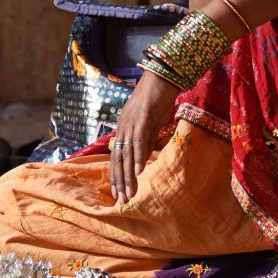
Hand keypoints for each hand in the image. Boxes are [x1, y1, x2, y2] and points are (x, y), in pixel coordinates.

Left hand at [108, 72, 180, 201]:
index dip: (116, 175)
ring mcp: (131, 123)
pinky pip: (139, 142)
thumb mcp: (150, 124)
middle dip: (119, 181)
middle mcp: (123, 127)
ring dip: (127, 176)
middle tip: (121, 200)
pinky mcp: (143, 118)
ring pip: (127, 154)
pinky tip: (138, 172)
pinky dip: (137, 157)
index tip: (117, 193)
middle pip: (118, 159)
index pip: (117, 156)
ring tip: (129, 193)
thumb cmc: (157, 99)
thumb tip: (142, 161)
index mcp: (124, 128)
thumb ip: (146, 141)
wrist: (161, 77)